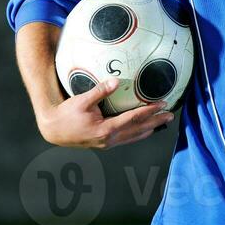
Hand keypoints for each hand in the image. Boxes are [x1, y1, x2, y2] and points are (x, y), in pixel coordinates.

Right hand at [37, 76, 174, 148]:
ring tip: (162, 122)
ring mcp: (107, 143)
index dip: (149, 111)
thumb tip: (116, 81)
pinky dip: (138, 133)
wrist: (54, 131)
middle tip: (170, 115)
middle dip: (155, 122)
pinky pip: (127, 139)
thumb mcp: (82, 100)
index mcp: (105, 129)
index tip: (162, 104)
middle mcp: (109, 139)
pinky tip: (145, 130)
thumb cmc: (66, 114)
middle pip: (138, 130)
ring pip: (134, 137)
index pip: (133, 119)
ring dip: (149, 129)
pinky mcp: (105, 144)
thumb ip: (100, 91)